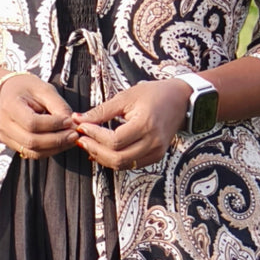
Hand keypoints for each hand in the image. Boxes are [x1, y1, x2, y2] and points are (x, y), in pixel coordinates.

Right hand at [0, 74, 77, 159]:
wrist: (7, 92)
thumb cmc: (26, 88)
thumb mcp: (44, 89)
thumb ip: (59, 106)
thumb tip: (72, 123)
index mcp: (10, 106)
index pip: (32, 122)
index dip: (53, 125)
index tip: (69, 121)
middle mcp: (4, 124)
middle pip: (32, 141)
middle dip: (57, 140)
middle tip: (74, 134)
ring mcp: (6, 137)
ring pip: (33, 151)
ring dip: (55, 148)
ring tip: (70, 139)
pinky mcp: (12, 144)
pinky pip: (32, 153)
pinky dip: (49, 150)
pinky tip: (61, 143)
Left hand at [73, 80, 190, 170]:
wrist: (180, 100)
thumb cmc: (154, 94)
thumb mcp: (126, 97)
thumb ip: (101, 111)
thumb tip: (78, 119)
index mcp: (146, 124)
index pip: (114, 140)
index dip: (95, 136)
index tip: (82, 127)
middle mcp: (153, 142)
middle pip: (117, 158)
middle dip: (95, 150)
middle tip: (81, 139)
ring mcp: (156, 152)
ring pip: (123, 165)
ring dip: (102, 157)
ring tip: (89, 144)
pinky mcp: (156, 156)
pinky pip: (130, 164)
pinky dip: (114, 160)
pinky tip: (103, 150)